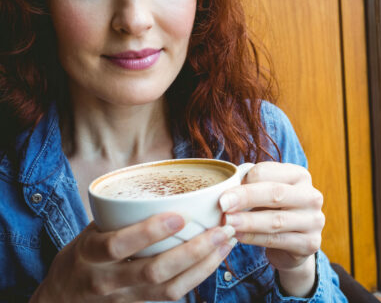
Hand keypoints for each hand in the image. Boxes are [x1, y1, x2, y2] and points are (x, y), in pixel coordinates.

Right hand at [30, 213, 235, 302]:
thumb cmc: (84, 254)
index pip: (117, 245)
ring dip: (204, 264)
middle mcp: (107, 280)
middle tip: (222, 228)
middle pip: (154, 271)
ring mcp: (125, 297)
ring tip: (227, 240)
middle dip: (193, 250)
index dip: (148, 232)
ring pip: (170, 288)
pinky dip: (198, 275)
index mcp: (91, 254)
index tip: (179, 216)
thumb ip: (121, 214)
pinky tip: (216, 257)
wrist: (63, 296)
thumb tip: (163, 180)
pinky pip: (173, 294)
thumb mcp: (92, 230)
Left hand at [219, 162, 324, 295]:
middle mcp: (311, 195)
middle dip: (246, 198)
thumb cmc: (274, 211)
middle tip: (223, 204)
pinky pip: (277, 240)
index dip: (244, 180)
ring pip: (276, 220)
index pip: (268, 172)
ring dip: (248, 221)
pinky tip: (238, 236)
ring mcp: (314, 220)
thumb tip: (223, 187)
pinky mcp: (311, 243)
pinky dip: (254, 238)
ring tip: (227, 222)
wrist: (294, 244)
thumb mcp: (266, 193)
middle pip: (275, 193)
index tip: (223, 191)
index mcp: (299, 175)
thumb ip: (251, 187)